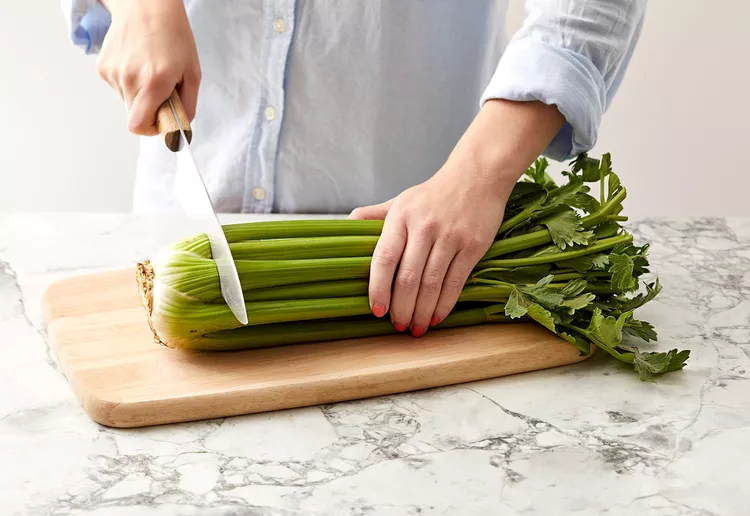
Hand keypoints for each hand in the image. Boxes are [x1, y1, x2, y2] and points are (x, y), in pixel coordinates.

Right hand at [97, 0, 200, 134]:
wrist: (146, 6)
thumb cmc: (174, 36)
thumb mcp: (192, 72)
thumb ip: (188, 104)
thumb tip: (181, 128)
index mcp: (154, 82)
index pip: (139, 125)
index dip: (151, 129)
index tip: (161, 121)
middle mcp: (130, 79)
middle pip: (134, 116)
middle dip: (149, 110)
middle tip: (162, 91)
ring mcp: (113, 73)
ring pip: (126, 102)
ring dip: (139, 95)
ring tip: (149, 71)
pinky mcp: (103, 67)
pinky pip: (118, 88)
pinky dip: (129, 83)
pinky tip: (137, 63)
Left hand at [350, 100, 565, 335]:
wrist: (477, 176)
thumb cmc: (433, 194)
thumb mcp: (400, 201)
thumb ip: (372, 216)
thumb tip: (344, 227)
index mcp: (401, 217)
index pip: (384, 258)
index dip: (378, 288)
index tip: (377, 310)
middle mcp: (424, 227)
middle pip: (408, 277)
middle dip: (401, 307)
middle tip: (397, 326)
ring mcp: (450, 236)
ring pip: (432, 283)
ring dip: (422, 311)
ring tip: (415, 328)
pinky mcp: (473, 245)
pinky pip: (456, 282)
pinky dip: (445, 305)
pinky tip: (436, 317)